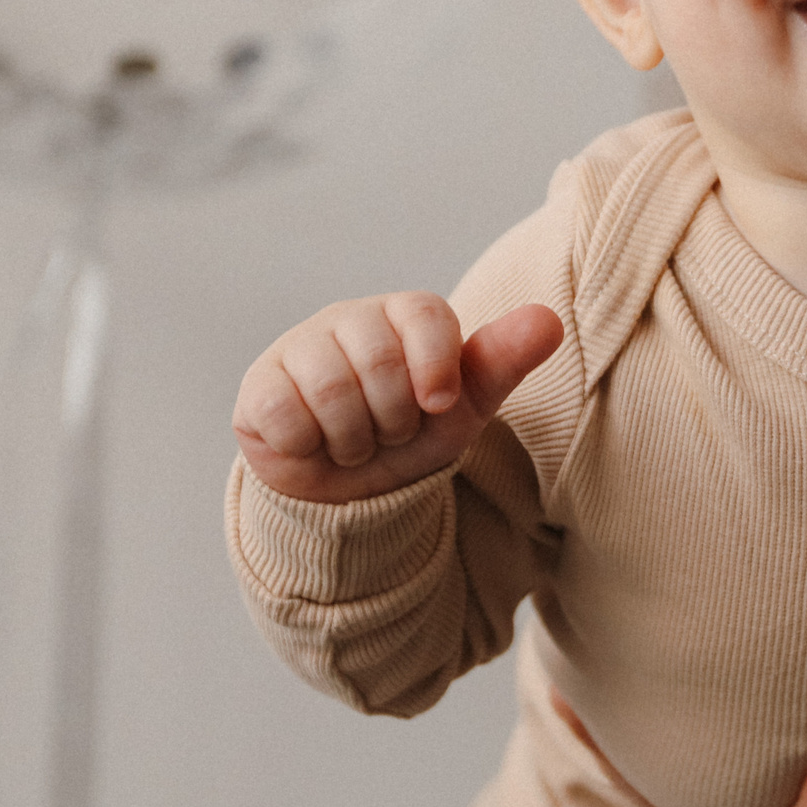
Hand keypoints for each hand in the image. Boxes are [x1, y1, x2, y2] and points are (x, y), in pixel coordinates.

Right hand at [231, 295, 560, 503]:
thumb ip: (504, 360)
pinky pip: (286, 413)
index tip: (436, 404)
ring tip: (356, 440)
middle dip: (394, 419)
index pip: (425, 314)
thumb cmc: (414, 435)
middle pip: (379, 361)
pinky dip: (308, 444)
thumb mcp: (466, 405)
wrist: (353, 492)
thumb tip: (548, 319)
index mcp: (404, 314)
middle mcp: (350, 318)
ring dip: (354, 438)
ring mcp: (299, 347)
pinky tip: (313, 442)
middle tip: (390, 431)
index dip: (435, 367)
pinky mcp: (259, 385)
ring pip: (332, 390)